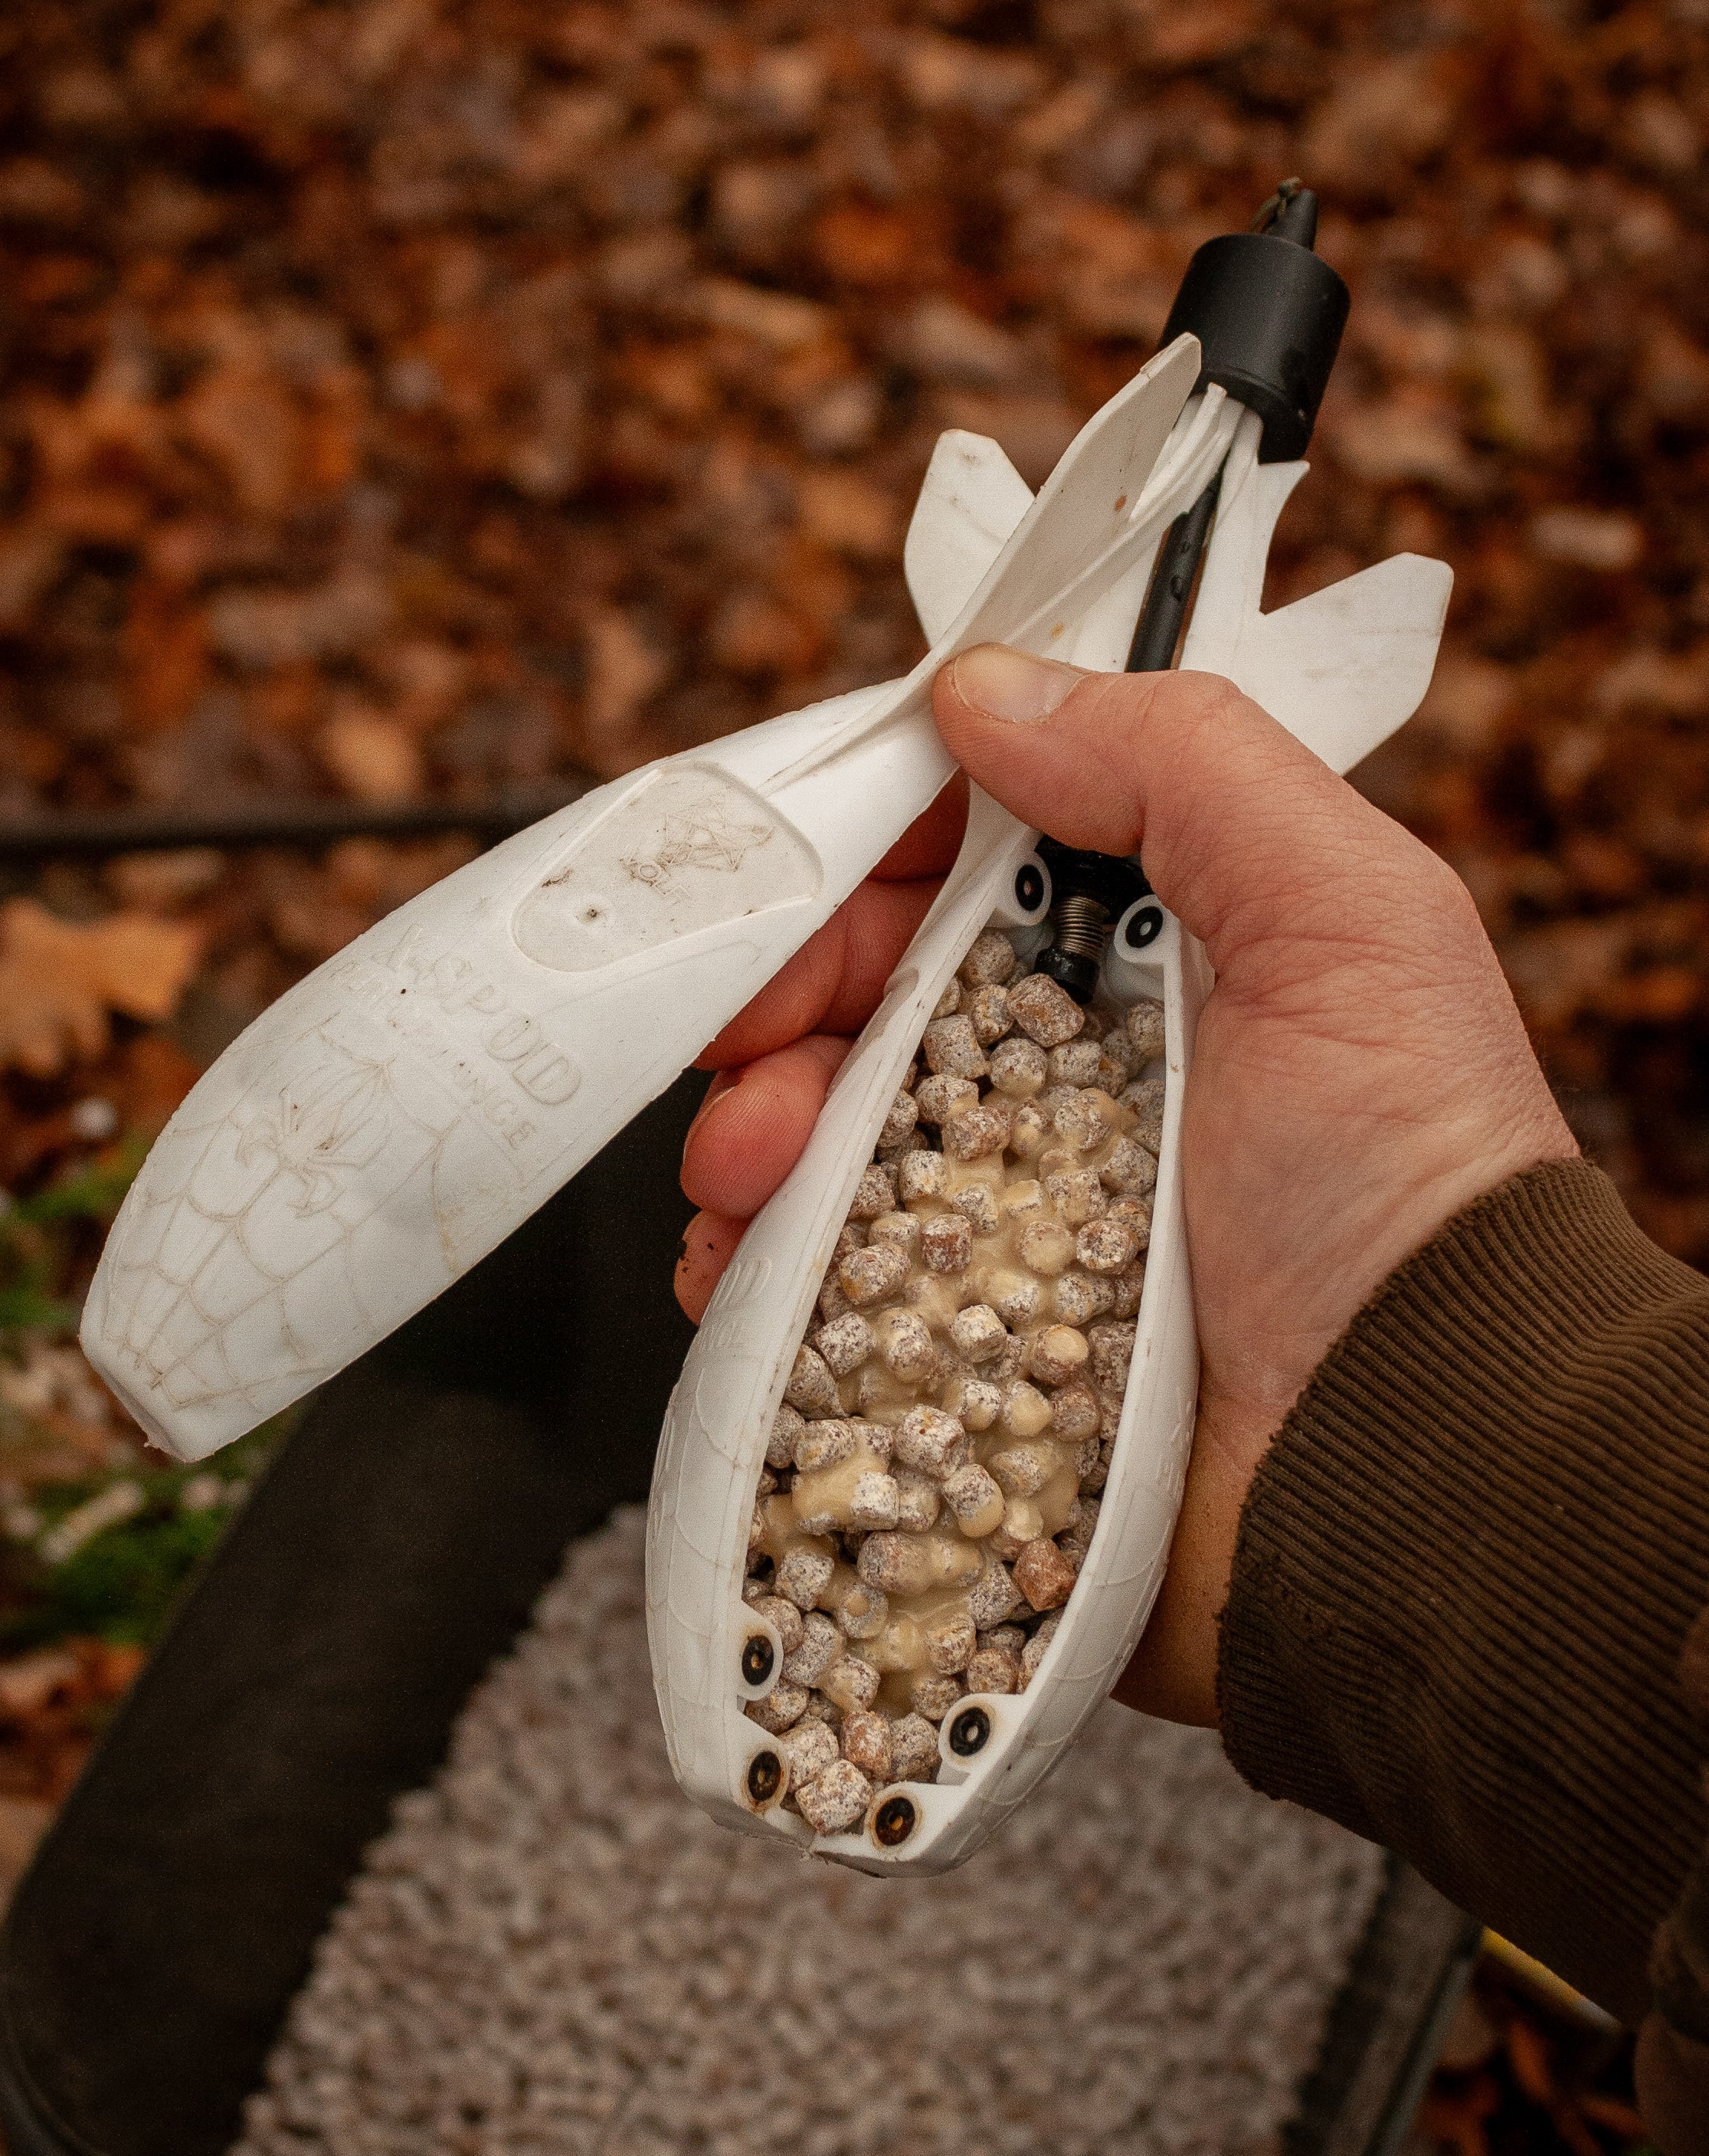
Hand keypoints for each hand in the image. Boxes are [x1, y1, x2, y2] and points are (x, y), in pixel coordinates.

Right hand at [676, 644, 1576, 1728]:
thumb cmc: (1407, 1188)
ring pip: (818, 1145)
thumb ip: (1184, 764)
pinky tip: (740, 1273)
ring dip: (747, 1135)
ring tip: (741, 1170)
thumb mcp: (1346, 918)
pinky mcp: (961, 1356)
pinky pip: (816, 1298)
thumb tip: (984, 689)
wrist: (1415, 1466)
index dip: (871, 851)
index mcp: (1160, 961)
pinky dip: (753, 1277)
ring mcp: (1007, 1224)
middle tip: (740, 1033)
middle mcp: (1075, 1082)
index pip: (973, 861)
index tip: (799, 863)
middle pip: (869, 998)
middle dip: (781, 996)